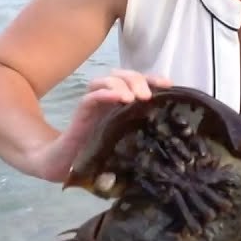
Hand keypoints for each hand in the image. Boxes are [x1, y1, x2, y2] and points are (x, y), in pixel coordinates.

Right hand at [27, 69, 172, 182]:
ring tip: (132, 98)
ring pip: (105, 81)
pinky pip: (90, 97)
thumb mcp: (127, 141)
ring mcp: (93, 104)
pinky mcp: (81, 113)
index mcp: (121, 103)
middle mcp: (107, 99)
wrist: (67, 164)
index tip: (168, 85)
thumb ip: (142, 133)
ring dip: (121, 85)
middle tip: (146, 97)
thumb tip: (173, 135)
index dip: (152, 79)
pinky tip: (117, 97)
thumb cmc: (99, 153)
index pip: (137, 82)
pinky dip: (104, 93)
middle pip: (122, 75)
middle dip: (137, 80)